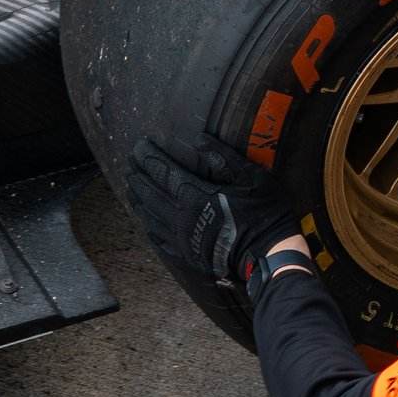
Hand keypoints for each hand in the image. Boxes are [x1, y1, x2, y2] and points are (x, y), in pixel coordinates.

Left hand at [127, 132, 292, 299]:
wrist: (269, 256)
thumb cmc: (263, 214)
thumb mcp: (250, 178)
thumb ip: (223, 158)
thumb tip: (201, 140)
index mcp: (195, 195)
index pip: (163, 171)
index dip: (149, 157)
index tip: (139, 146)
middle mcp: (182, 217)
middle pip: (151, 193)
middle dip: (138, 177)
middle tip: (128, 165)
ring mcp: (183, 238)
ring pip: (151, 217)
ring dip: (139, 201)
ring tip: (131, 190)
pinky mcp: (188, 255)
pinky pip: (161, 241)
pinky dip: (151, 230)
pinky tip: (147, 226)